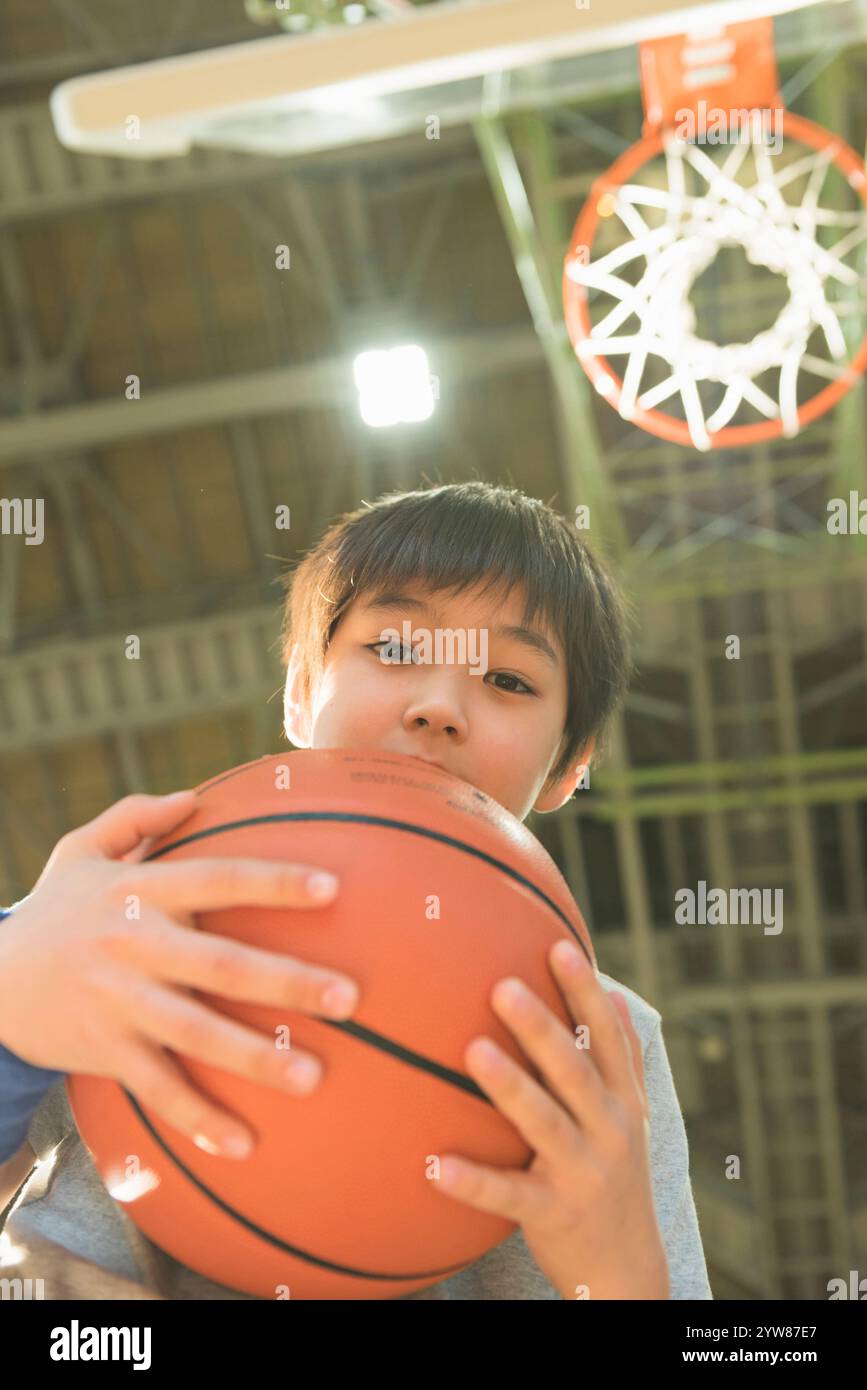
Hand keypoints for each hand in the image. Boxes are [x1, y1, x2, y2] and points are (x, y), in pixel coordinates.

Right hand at [0, 792, 359, 1159]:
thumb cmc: (53, 909)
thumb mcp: (79, 851)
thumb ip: (135, 817)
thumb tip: (194, 797)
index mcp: (139, 891)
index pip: (217, 879)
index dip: (272, 883)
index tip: (332, 889)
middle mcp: (132, 945)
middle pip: (219, 964)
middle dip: (285, 981)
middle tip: (348, 997)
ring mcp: (119, 1003)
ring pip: (194, 1034)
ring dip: (254, 1059)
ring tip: (314, 1078)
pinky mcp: (104, 1051)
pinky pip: (157, 1089)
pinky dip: (197, 1119)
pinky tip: (243, 1144)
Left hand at [432, 938, 668, 1298]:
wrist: (629, 1270)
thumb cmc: (617, 1174)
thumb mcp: (631, 1116)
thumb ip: (622, 1057)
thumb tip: (616, 993)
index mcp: (623, 1101)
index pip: (604, 1037)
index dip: (584, 992)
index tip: (561, 947)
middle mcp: (609, 1131)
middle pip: (574, 1072)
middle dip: (542, 1028)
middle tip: (502, 986)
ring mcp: (582, 1174)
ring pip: (545, 1124)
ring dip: (511, 1087)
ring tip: (473, 1051)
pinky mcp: (552, 1215)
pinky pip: (507, 1196)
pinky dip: (473, 1181)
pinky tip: (434, 1165)